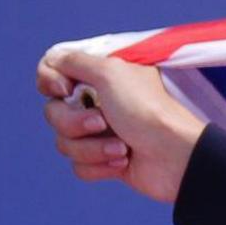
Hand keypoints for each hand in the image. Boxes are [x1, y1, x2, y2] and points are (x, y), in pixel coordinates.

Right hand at [37, 46, 205, 201]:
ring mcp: (100, 133)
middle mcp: (97, 102)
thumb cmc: (147, 111)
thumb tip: (52, 58)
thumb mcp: (110, 73)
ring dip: (93, 148)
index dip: (50, 82)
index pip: (53, 73)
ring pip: (64, 143)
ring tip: (122, 148)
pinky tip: (124, 162)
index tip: (64, 90)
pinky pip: (79, 167)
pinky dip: (100, 166)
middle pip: (54, 113)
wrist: (175, 157)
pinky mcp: (104, 161)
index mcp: (99, 77)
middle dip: (75, 123)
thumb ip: (75, 61)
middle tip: (102, 122)